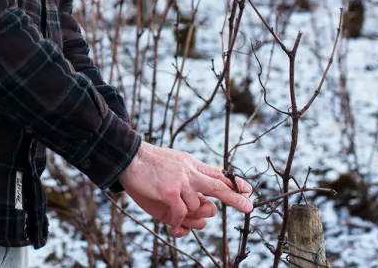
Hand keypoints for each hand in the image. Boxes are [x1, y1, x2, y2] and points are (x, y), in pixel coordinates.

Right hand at [119, 142, 253, 232]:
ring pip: (196, 206)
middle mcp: (189, 171)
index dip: (233, 182)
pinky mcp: (170, 191)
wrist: (128, 157)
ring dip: (187, 215)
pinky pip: (181, 213)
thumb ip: (189, 175)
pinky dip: (177, 219)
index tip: (248, 190)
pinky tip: (171, 220)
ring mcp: (180, 181)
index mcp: (191, 164)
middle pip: (218, 186)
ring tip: (174, 215)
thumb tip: (203, 196)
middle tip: (249, 207)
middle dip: (234, 198)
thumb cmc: (149, 164)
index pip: (217, 173)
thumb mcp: (174, 163)